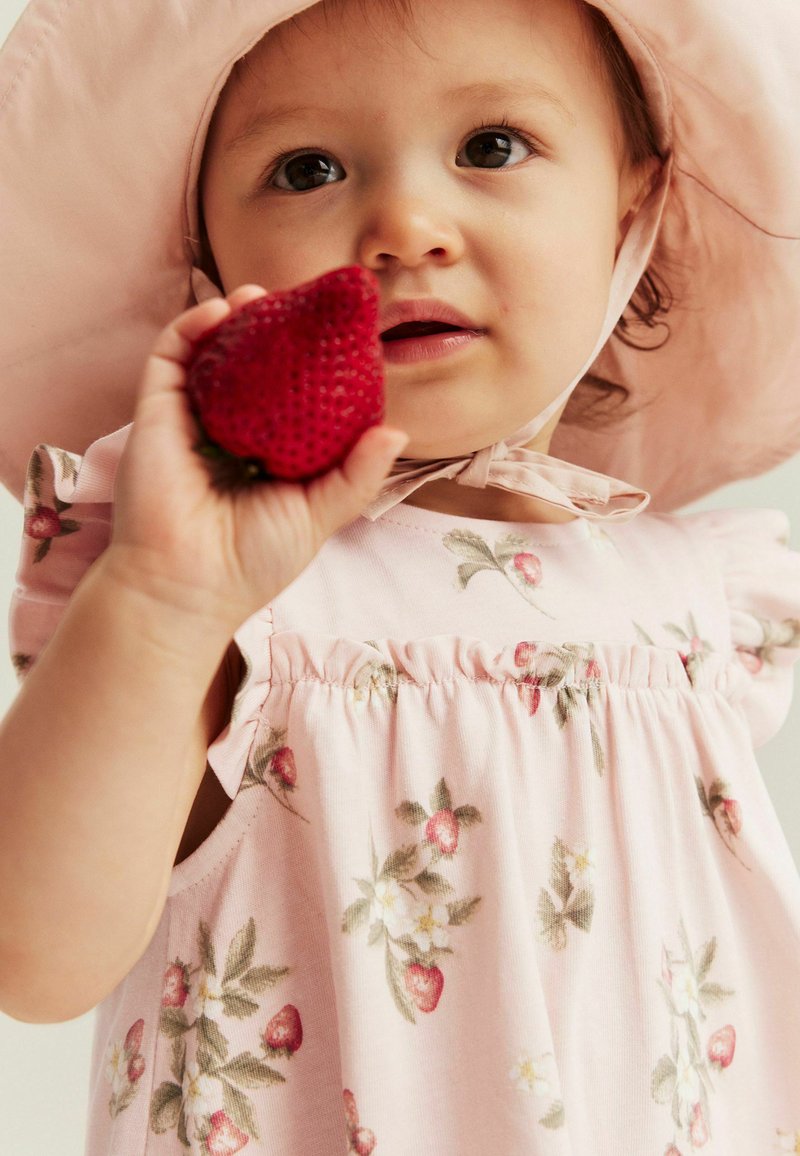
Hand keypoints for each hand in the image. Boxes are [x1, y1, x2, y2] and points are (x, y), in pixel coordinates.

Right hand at [107, 284, 407, 630]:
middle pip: (252, 368)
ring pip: (212, 353)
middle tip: (302, 306)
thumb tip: (398, 431)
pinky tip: (224, 309)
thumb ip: (358, 474)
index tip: (340, 338)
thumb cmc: (255, 560)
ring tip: (263, 296)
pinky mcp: (155, 412)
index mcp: (267, 454)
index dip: (314, 366)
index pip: (292, 398)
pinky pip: (170, 356)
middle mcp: (229, 432)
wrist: (188, 586)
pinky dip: (193, 325)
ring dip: (235, 318)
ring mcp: (190, 419)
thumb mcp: (320, 514)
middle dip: (274, 333)